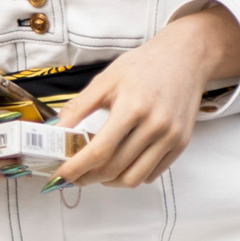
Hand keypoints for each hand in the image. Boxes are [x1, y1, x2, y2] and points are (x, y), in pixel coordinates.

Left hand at [49, 6, 239, 189]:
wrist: (185, 58)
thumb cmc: (144, 65)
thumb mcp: (106, 79)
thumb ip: (79, 107)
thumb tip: (55, 130)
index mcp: (133, 107)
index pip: (99, 151)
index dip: (75, 168)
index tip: (60, 176)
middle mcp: (155, 125)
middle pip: (114, 168)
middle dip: (87, 178)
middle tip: (73, 175)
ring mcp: (170, 137)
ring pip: (133, 178)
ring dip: (108, 182)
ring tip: (95, 172)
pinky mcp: (180, 144)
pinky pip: (151, 174)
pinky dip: (130, 175)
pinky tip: (119, 164)